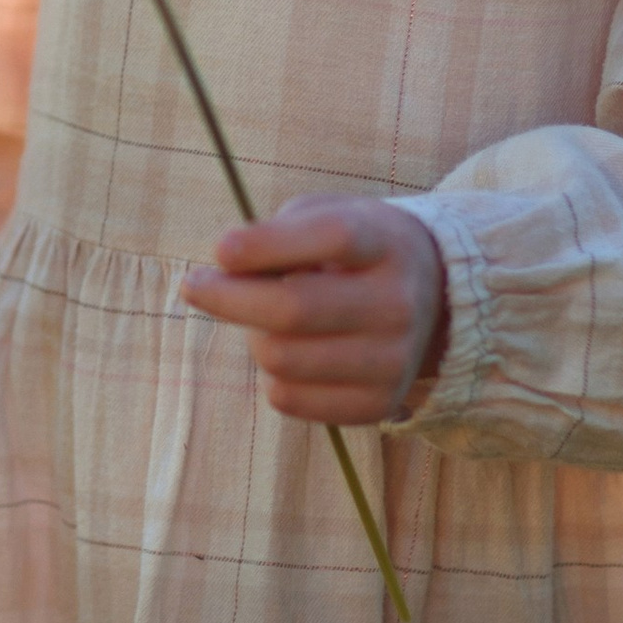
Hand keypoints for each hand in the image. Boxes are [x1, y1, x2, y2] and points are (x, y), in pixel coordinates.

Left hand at [180, 194, 449, 426]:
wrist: (428, 300)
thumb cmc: (352, 252)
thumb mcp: (326, 217)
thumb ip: (278, 234)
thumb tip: (224, 272)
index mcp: (386, 243)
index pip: (331, 238)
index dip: (267, 245)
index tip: (220, 250)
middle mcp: (398, 303)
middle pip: (293, 309)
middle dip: (228, 297)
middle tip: (195, 285)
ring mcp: (394, 360)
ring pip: (282, 359)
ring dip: (252, 337)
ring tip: (261, 320)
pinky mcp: (379, 405)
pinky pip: (289, 399)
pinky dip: (271, 375)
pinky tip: (287, 352)